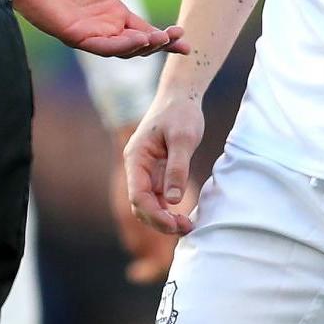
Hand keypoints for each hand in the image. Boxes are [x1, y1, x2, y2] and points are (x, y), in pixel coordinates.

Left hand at [3, 0, 186, 58]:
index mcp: (112, 13)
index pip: (144, 30)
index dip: (164, 37)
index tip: (186, 38)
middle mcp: (104, 27)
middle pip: (139, 45)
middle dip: (161, 45)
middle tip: (180, 41)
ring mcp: (90, 34)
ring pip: (124, 50)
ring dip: (144, 46)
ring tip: (161, 39)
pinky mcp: (76, 36)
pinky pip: (103, 47)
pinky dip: (121, 46)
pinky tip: (137, 40)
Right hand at [123, 94, 203, 237]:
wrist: (181, 96)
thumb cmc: (181, 113)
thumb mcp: (183, 139)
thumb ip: (177, 169)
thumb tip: (172, 200)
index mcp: (136, 158)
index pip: (138, 196)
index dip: (155, 215)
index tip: (176, 224)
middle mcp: (137, 167)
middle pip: (140, 205)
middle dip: (160, 221)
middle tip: (187, 227)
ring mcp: (146, 171)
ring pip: (148, 204)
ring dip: (164, 218)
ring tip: (187, 224)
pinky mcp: (156, 172)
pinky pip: (157, 198)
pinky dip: (168, 210)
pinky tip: (184, 215)